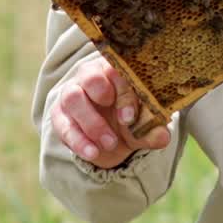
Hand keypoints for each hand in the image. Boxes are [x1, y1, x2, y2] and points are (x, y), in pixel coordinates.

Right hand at [48, 53, 170, 168]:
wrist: (110, 138)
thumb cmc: (130, 120)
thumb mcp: (143, 126)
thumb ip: (152, 129)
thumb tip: (162, 136)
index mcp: (114, 69)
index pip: (117, 70)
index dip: (124, 92)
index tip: (131, 117)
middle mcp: (90, 75)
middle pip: (89, 75)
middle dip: (102, 97)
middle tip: (122, 122)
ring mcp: (72, 93)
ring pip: (73, 98)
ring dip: (92, 123)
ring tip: (110, 143)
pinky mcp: (60, 115)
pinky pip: (62, 124)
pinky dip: (78, 141)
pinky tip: (93, 153)